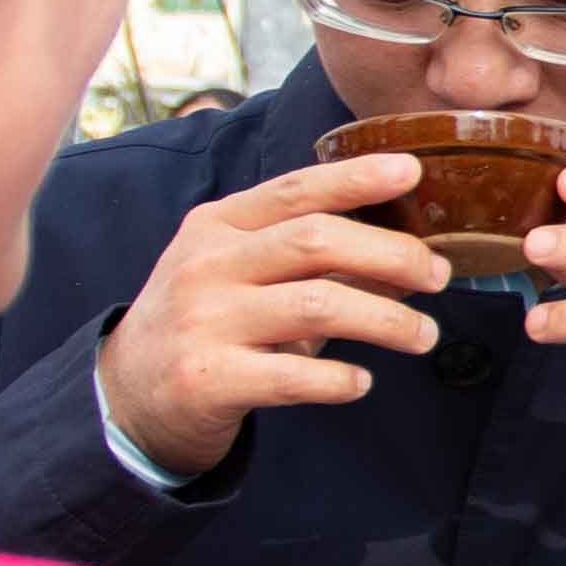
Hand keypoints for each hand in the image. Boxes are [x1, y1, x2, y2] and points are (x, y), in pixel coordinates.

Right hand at [94, 152, 449, 477]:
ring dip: (385, 320)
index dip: (356, 177)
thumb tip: (402, 255)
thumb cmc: (203, 321)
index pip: (295, 190)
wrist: (127, 394)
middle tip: (438, 275)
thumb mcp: (236, 271)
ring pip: (317, 306)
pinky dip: (339, 380)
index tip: (412, 171)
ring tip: (424, 336)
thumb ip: (303, 256)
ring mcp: (204, 321)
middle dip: (391, 254)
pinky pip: (293, 376)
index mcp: (217, 225)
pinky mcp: (208, 379)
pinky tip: (361, 382)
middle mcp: (207, 265)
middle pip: (315, 241)